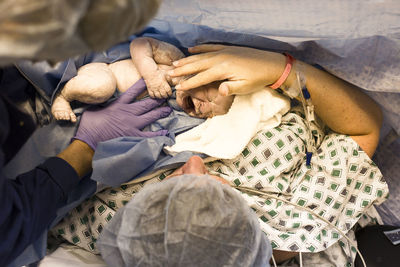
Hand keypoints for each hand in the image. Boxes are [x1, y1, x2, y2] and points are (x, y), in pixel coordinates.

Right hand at [74, 79, 171, 149]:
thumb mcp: (96, 108)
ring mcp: (132, 124)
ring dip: (161, 112)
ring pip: (151, 116)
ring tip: (168, 109)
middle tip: (165, 95)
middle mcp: (128, 112)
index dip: (142, 85)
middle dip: (157, 99)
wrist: (88, 139)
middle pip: (147, 103)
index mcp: (119, 104)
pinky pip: (149, 135)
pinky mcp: (133, 135)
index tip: (149, 80)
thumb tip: (106, 100)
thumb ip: (105, 103)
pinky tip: (166, 132)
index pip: (133, 91)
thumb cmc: (89, 124)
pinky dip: (158, 134)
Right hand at [168, 44, 286, 95]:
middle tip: (170, 73)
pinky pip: (210, 47)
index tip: (178, 87)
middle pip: (197, 64)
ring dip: (188, 59)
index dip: (189, 83)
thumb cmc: (258, 78)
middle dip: (183, 69)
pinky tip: (192, 49)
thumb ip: (231, 89)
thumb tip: (219, 91)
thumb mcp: (245, 87)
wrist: (271, 64)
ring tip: (176, 63)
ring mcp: (224, 52)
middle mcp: (221, 58)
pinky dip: (200, 48)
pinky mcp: (228, 49)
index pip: (202, 77)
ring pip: (201, 55)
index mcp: (223, 69)